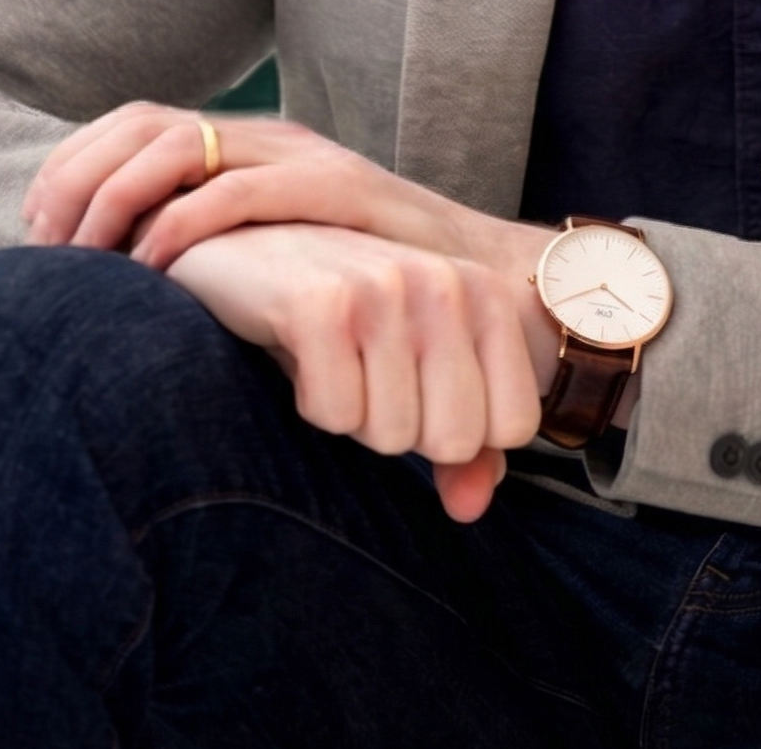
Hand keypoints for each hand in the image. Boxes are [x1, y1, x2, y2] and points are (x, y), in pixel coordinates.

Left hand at [23, 102, 537, 276]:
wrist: (483, 286)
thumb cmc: (370, 288)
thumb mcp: (273, 260)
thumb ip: (213, 254)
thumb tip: (122, 279)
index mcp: (251, 146)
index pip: (136, 123)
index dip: (76, 168)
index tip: (42, 233)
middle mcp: (270, 137)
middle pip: (140, 126)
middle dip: (78, 183)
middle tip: (51, 250)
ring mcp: (302, 157)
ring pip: (174, 146)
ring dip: (114, 199)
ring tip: (88, 260)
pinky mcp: (335, 187)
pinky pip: (232, 190)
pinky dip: (179, 224)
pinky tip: (152, 268)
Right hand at [166, 222, 541, 521]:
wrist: (245, 250)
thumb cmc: (343, 317)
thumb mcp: (413, 368)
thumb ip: (462, 442)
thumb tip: (472, 509)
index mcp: (485, 294)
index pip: (515, 426)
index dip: (458, 434)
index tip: (417, 391)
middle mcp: (445, 282)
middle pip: (456, 439)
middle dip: (403, 430)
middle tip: (366, 377)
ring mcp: (385, 287)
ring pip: (393, 435)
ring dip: (353, 416)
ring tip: (334, 358)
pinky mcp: (321, 303)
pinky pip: (337, 417)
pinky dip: (311, 404)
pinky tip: (300, 352)